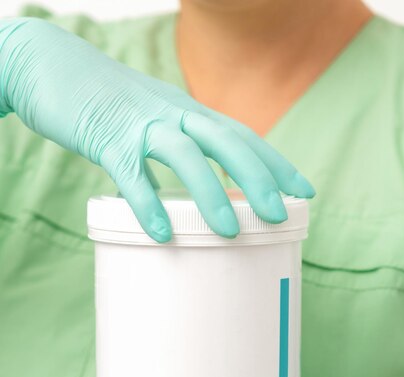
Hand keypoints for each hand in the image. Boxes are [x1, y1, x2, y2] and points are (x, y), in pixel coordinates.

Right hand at [0, 18, 314, 241]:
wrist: (48, 64)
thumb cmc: (104, 100)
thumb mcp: (151, 115)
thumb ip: (176, 141)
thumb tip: (199, 182)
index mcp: (186, 110)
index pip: (242, 134)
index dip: (275, 163)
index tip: (304, 191)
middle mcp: (171, 112)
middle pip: (227, 141)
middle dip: (258, 178)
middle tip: (280, 215)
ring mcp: (139, 123)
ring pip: (185, 155)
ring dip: (211, 193)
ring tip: (231, 233)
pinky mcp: (105, 137)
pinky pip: (131, 173)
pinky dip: (148, 204)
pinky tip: (163, 234)